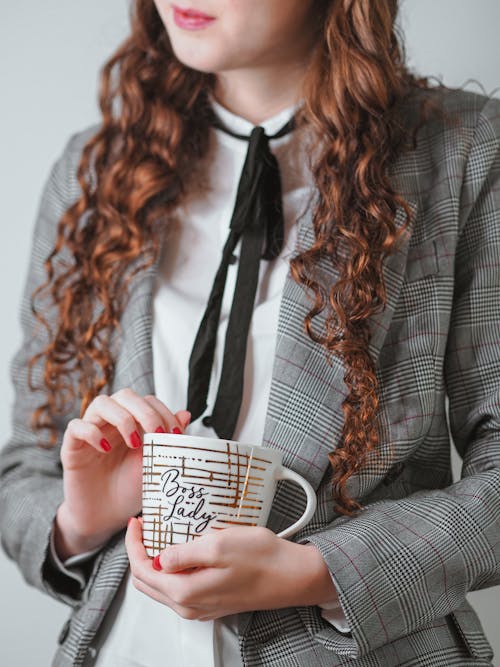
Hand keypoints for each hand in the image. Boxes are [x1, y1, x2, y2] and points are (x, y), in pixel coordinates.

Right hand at [55, 389, 190, 559]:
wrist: (105, 518)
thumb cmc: (130, 490)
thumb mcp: (154, 465)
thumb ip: (168, 440)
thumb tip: (187, 413)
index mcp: (133, 422)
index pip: (147, 401)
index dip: (163, 412)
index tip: (176, 435)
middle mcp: (112, 422)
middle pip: (125, 395)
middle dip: (145, 411)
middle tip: (157, 434)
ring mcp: (91, 431)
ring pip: (101, 403)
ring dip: (122, 418)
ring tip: (134, 443)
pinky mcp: (72, 446)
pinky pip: (76, 426)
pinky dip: (91, 432)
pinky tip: (105, 449)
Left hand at [125, 517, 337, 620]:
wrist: (293, 576)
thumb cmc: (262, 559)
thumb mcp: (219, 545)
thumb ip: (183, 553)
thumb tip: (159, 557)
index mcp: (185, 592)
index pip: (143, 570)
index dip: (134, 544)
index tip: (137, 522)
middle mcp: (189, 606)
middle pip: (148, 581)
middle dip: (141, 553)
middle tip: (146, 527)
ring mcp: (201, 606)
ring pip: (162, 586)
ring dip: (156, 561)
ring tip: (162, 534)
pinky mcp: (212, 601)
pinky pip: (180, 587)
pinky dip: (173, 569)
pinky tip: (184, 549)